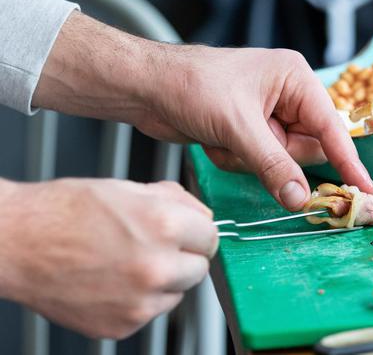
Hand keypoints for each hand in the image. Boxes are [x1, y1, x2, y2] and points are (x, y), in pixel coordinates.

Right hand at [0, 178, 216, 338]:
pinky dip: (140, 298)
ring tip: (128, 261)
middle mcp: (156, 267)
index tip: (190, 232)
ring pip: (178, 292)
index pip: (212, 234)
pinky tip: (113, 279)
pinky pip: (151, 310)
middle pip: (201, 267)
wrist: (17, 244)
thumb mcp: (128, 188)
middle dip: (185, 255)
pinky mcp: (123, 325)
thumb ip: (175, 202)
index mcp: (163, 226)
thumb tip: (201, 215)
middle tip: (156, 245)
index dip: (198, 230)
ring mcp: (140, 302)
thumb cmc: (64, 212)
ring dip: (165, 279)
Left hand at [141, 46, 372, 210]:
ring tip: (222, 138)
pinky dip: (236, 159)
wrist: (145, 88)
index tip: (367, 191)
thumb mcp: (238, 125)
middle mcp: (287, 97)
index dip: (349, 161)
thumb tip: (301, 199)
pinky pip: (259, 163)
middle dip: (276, 158)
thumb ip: (273, 164)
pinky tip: (214, 140)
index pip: (331, 128)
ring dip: (249, 159)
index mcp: (295, 79)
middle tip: (247, 148)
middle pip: (306, 149)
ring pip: (281, 161)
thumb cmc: (191, 86)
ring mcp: (268, 117)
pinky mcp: (250, 133)